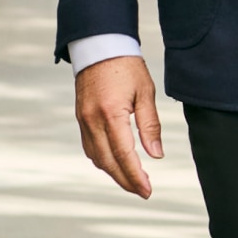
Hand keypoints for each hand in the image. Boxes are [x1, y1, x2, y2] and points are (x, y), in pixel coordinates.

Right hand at [75, 56, 162, 197]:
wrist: (100, 46)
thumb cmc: (126, 66)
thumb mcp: (145, 92)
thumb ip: (150, 125)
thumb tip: (156, 155)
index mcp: (111, 114)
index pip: (123, 154)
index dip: (135, 176)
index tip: (147, 190)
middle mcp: (93, 120)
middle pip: (108, 162)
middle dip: (125, 180)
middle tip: (143, 191)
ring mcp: (83, 120)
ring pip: (96, 157)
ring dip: (113, 172)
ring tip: (133, 180)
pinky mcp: (81, 118)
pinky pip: (90, 147)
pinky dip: (102, 159)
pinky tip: (116, 163)